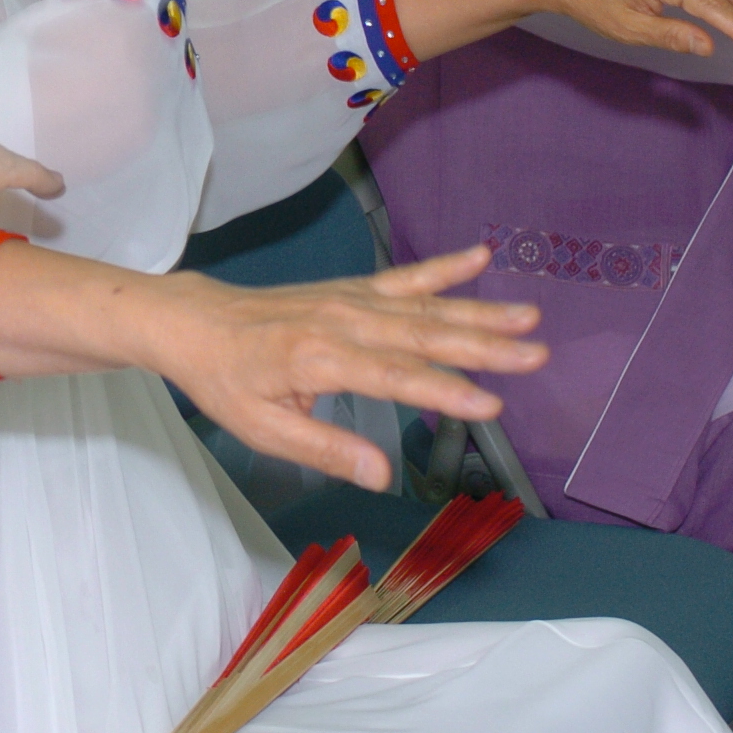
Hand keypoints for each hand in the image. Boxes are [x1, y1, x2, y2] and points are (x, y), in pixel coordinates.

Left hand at [143, 247, 545, 489]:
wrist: (197, 323)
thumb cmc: (227, 382)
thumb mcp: (263, 430)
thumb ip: (325, 449)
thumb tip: (380, 475)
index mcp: (319, 359)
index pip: (394, 378)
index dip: (445, 393)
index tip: (492, 405)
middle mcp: (342, 321)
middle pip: (423, 336)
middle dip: (484, 347)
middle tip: (536, 354)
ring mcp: (350, 300)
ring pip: (424, 306)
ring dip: (479, 311)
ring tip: (528, 316)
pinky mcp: (352, 290)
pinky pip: (404, 278)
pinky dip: (443, 268)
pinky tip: (479, 257)